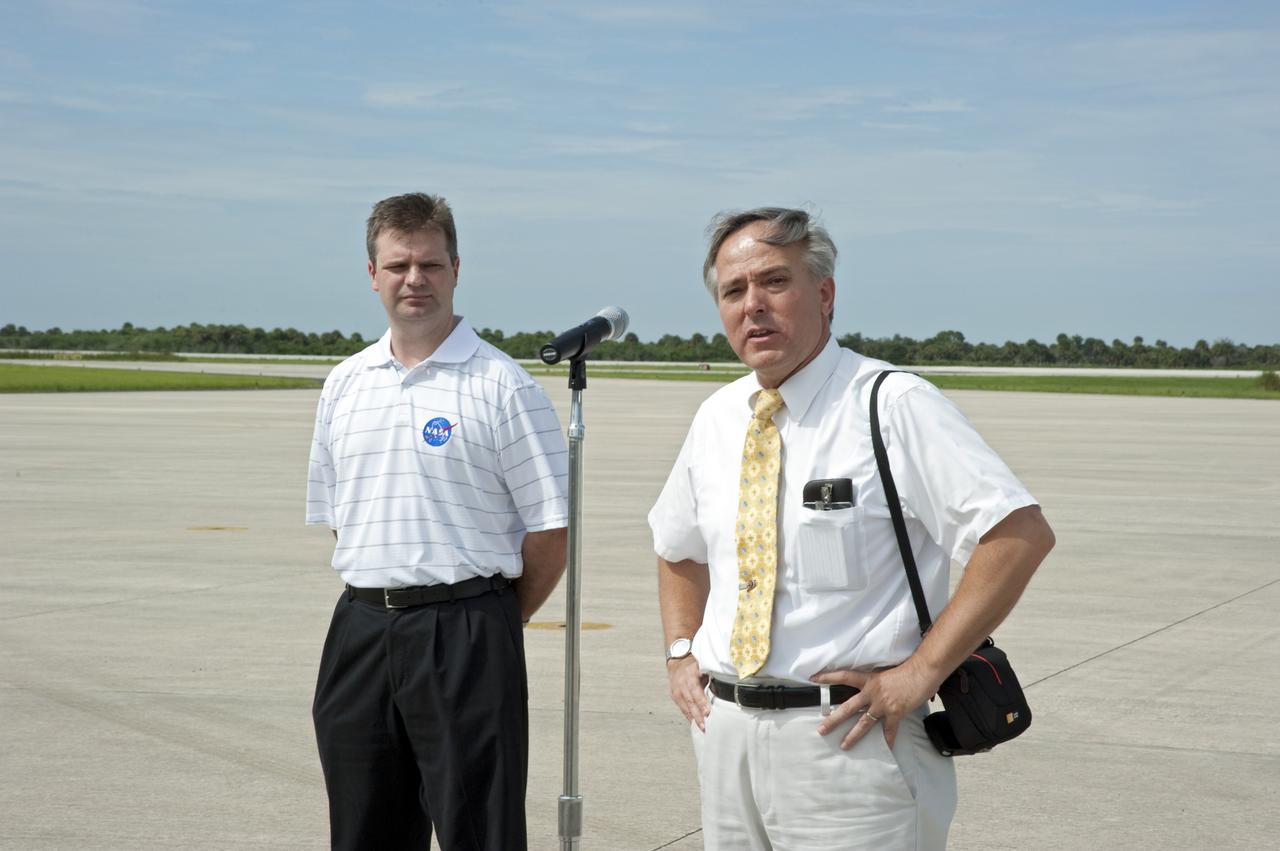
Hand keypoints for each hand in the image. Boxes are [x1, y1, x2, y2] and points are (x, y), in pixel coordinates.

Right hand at [667, 655, 709, 730]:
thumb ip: (712, 676)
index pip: (695, 690)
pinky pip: (682, 708)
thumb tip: (723, 686)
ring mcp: (676, 691)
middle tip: (705, 726)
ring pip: (685, 707)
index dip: (701, 702)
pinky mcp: (674, 696)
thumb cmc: (693, 664)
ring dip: (694, 718)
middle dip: (698, 716)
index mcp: (690, 675)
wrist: (677, 661)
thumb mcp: (703, 666)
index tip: (707, 712)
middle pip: (690, 702)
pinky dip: (688, 716)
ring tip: (701, 728)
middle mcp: (681, 684)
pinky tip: (694, 723)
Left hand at [811, 662, 935, 748]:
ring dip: (853, 736)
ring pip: (863, 723)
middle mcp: (872, 693)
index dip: (828, 677)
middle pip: (848, 707)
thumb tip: (870, 691)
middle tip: (821, 730)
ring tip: (844, 746)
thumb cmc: (906, 669)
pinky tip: (887, 749)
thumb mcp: (885, 673)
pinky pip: (890, 730)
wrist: (922, 672)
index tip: (813, 678)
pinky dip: (888, 740)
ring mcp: (883, 704)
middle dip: (833, 719)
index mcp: (868, 680)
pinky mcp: (895, 713)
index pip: (844, 677)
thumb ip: (876, 683)